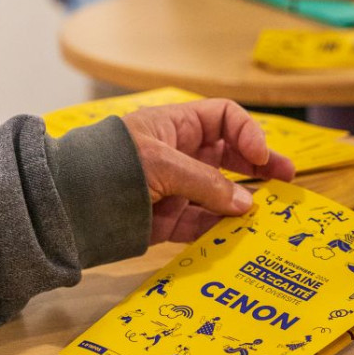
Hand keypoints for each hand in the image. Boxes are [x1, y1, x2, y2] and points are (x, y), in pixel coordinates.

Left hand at [122, 100, 295, 243]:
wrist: (66, 203)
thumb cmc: (111, 166)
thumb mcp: (163, 164)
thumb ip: (207, 184)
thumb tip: (246, 205)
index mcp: (177, 125)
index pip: (224, 118)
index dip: (248, 133)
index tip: (261, 156)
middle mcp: (180, 154)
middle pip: (230, 156)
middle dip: (259, 168)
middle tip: (287, 181)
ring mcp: (176, 188)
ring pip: (220, 194)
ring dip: (243, 204)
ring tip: (267, 216)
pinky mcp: (168, 221)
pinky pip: (202, 225)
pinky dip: (220, 230)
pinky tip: (238, 236)